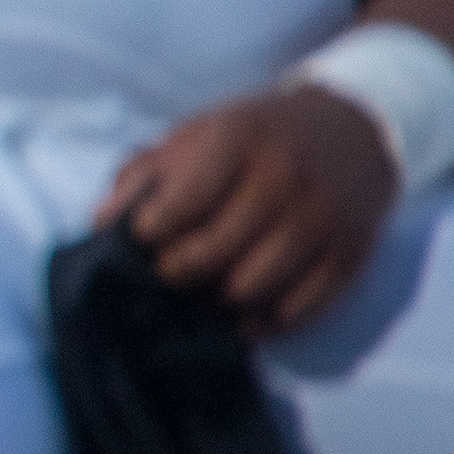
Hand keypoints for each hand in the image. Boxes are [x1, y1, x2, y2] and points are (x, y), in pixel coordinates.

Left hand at [108, 85, 396, 334]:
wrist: (351, 130)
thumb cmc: (253, 138)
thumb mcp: (196, 135)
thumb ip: (142, 175)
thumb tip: (101, 224)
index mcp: (240, 141)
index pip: (183, 202)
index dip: (150, 231)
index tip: (141, 238)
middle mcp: (286, 177)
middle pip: (214, 253)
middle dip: (176, 272)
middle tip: (166, 273)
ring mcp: (323, 218)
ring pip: (253, 288)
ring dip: (216, 303)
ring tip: (201, 294)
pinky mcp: (351, 253)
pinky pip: (299, 309)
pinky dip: (262, 323)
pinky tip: (241, 315)